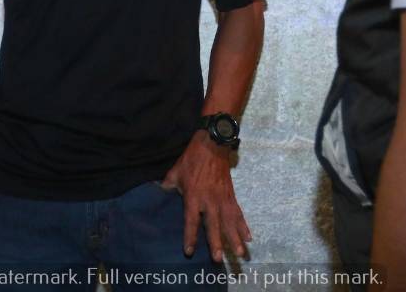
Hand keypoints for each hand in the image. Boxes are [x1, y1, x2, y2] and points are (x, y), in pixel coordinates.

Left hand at [161, 131, 251, 261]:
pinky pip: (238, 214)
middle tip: (218, 259)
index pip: (191, 221)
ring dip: (235, 238)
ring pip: (229, 222)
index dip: (190, 236)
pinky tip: (248, 238)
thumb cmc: (192, 160)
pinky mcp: (231, 196)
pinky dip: (243, 226)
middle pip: (213, 225)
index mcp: (193, 196)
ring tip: (240, 254)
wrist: (212, 146)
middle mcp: (209, 201)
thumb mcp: (175, 172)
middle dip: (216, 242)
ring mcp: (222, 199)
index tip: (189, 251)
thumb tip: (157, 193)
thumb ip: (168, 186)